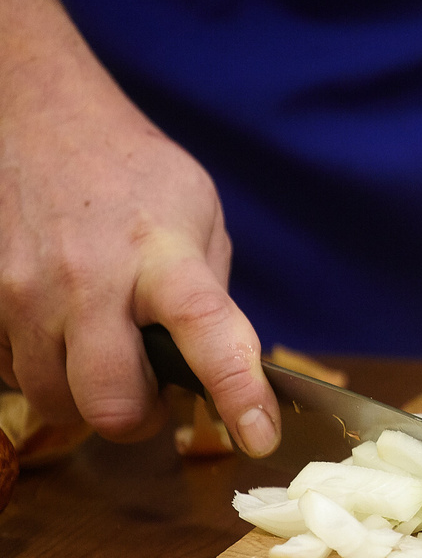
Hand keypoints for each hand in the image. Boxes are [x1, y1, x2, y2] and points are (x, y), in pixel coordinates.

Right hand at [0, 0, 279, 454]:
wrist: (41, 120)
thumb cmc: (134, 173)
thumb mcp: (200, 217)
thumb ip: (209, 293)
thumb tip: (221, 367)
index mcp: (164, 255)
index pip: (207, 334)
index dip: (237, 393)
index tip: (261, 438)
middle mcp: (89, 280)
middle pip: (110, 403)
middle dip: (138, 416)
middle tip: (152, 393)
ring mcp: (24, 293)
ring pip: (55, 402)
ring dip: (88, 398)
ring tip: (105, 354)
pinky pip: (12, 376)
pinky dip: (42, 372)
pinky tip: (61, 335)